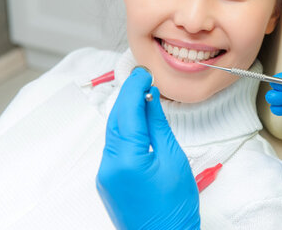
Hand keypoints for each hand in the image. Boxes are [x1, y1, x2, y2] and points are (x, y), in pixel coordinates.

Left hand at [96, 67, 199, 229]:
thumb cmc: (175, 207)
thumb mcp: (174, 160)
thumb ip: (159, 127)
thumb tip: (151, 101)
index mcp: (128, 159)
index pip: (128, 112)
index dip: (136, 88)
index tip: (144, 73)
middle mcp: (110, 165)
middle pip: (116, 119)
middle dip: (128, 95)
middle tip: (143, 78)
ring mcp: (106, 174)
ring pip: (113, 131)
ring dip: (125, 111)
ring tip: (142, 95)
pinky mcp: (108, 180)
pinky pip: (114, 146)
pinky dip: (124, 128)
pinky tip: (137, 121)